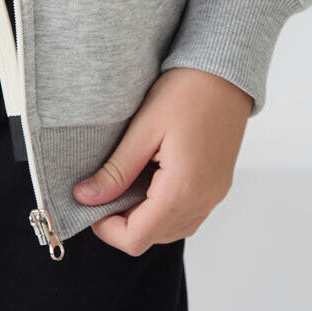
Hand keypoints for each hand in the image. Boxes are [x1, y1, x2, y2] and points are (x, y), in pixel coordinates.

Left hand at [71, 68, 252, 255]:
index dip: (106, 229)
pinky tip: (150, 179)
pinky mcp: (217, 186)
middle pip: (153, 238)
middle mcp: (202, 201)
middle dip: (123, 222)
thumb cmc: (186, 92)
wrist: (226, 72)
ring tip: (126, 181)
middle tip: (104, 189)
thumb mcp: (144, 128)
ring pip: (171, 230)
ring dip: (144, 217)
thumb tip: (85, 197)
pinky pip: (187, 214)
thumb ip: (116, 170)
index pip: (137, 238)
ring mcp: (213, 196)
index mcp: (183, 190)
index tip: (89, 203)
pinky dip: (163, 208)